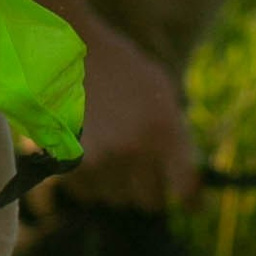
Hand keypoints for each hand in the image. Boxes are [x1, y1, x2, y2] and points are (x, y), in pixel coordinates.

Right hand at [70, 26, 200, 211]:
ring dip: (118, 187)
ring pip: (118, 199)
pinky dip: (90, 184)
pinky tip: (89, 158)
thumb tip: (186, 177)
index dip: (189, 200)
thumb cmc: (120, 68)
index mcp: (165, 130)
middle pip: (150, 201)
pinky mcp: (72, 164)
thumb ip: (176, 134)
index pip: (185, 188)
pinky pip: (89, 194)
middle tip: (142, 173)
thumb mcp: (161, 90)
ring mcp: (103, 158)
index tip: (189, 204)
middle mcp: (137, 149)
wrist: (66, 51)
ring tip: (111, 158)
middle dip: (148, 189)